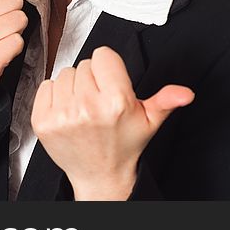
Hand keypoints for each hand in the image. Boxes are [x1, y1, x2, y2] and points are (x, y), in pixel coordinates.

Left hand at [30, 46, 193, 199]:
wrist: (100, 175)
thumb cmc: (123, 145)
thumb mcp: (149, 121)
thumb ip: (166, 100)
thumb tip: (186, 93)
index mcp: (116, 101)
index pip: (103, 55)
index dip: (108, 68)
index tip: (111, 84)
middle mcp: (88, 106)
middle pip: (83, 64)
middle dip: (92, 78)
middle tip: (99, 100)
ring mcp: (63, 114)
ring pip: (65, 73)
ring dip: (73, 86)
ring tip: (84, 107)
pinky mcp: (43, 121)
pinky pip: (46, 86)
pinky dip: (55, 95)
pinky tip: (68, 111)